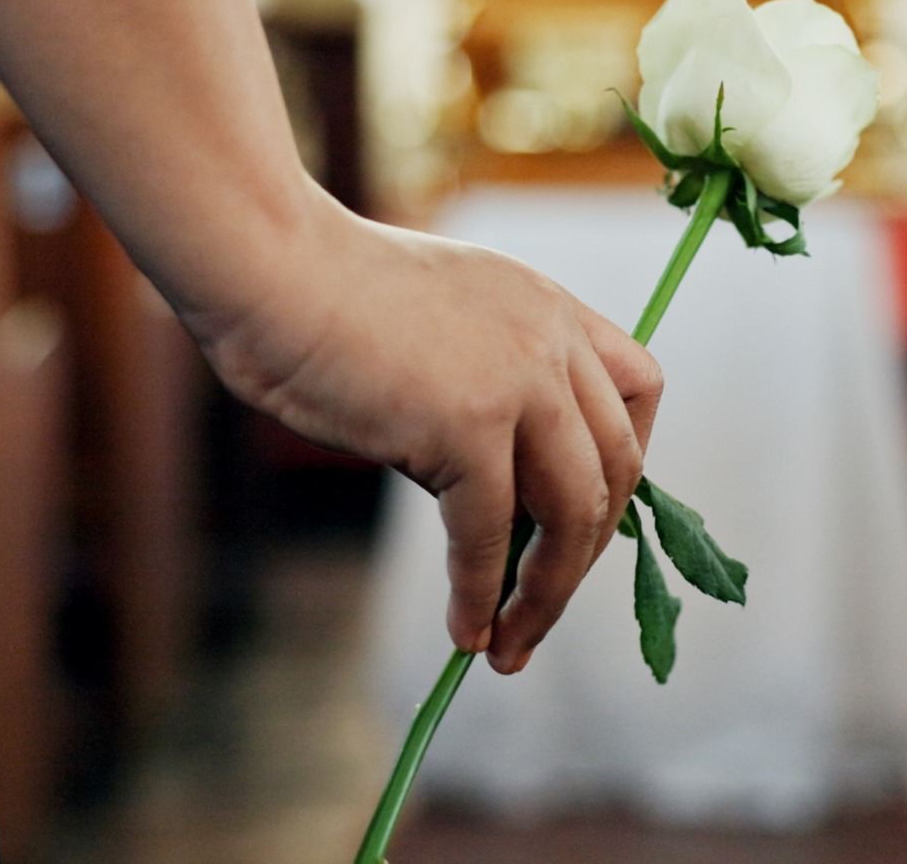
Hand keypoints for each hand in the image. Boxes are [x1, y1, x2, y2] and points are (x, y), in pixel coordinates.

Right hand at [189, 192, 662, 673]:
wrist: (266, 262)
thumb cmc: (320, 292)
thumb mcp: (438, 327)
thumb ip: (479, 393)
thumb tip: (492, 510)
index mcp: (548, 306)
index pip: (639, 389)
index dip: (628, 465)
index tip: (592, 516)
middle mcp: (550, 340)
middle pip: (619, 467)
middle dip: (587, 550)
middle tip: (541, 603)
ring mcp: (517, 381)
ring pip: (574, 512)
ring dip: (549, 594)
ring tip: (512, 645)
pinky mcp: (465, 424)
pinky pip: (490, 533)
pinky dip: (480, 594)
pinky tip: (466, 630)